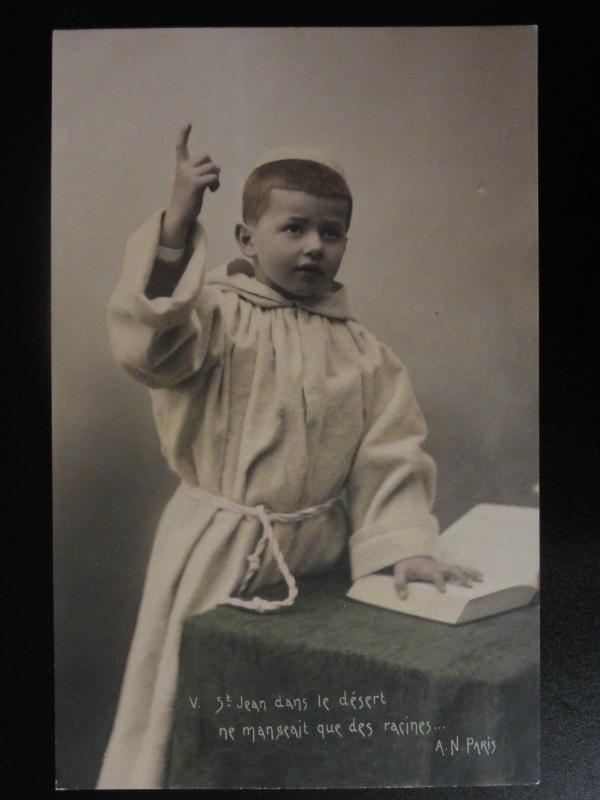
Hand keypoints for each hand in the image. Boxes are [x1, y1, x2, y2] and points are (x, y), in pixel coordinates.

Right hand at [161, 123, 220, 247]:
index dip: (184, 134)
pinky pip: (213, 177)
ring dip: (217, 177)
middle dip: (213, 167)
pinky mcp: (195, 184)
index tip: (188, 123)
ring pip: (213, 167)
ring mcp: (189, 176)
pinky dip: (216, 184)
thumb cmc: (186, 200)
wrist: (179, 215)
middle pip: (207, 157)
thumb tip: (215, 171)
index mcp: (181, 166)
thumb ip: (199, 173)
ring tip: (212, 187)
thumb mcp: (191, 183)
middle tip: (212, 180)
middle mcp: (183, 168)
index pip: (180, 146)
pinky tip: (212, 191)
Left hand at [393, 556, 482, 599]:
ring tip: (481, 579)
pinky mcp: (447, 569)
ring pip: (459, 568)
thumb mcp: (399, 573)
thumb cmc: (406, 566)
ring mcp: (444, 567)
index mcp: (428, 569)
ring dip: (470, 573)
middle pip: (451, 570)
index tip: (443, 590)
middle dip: (460, 577)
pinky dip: (471, 572)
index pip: (435, 575)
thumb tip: (403, 597)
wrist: (411, 556)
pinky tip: (481, 576)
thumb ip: (400, 584)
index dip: (439, 582)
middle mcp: (438, 567)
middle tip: (469, 585)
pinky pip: (461, 569)